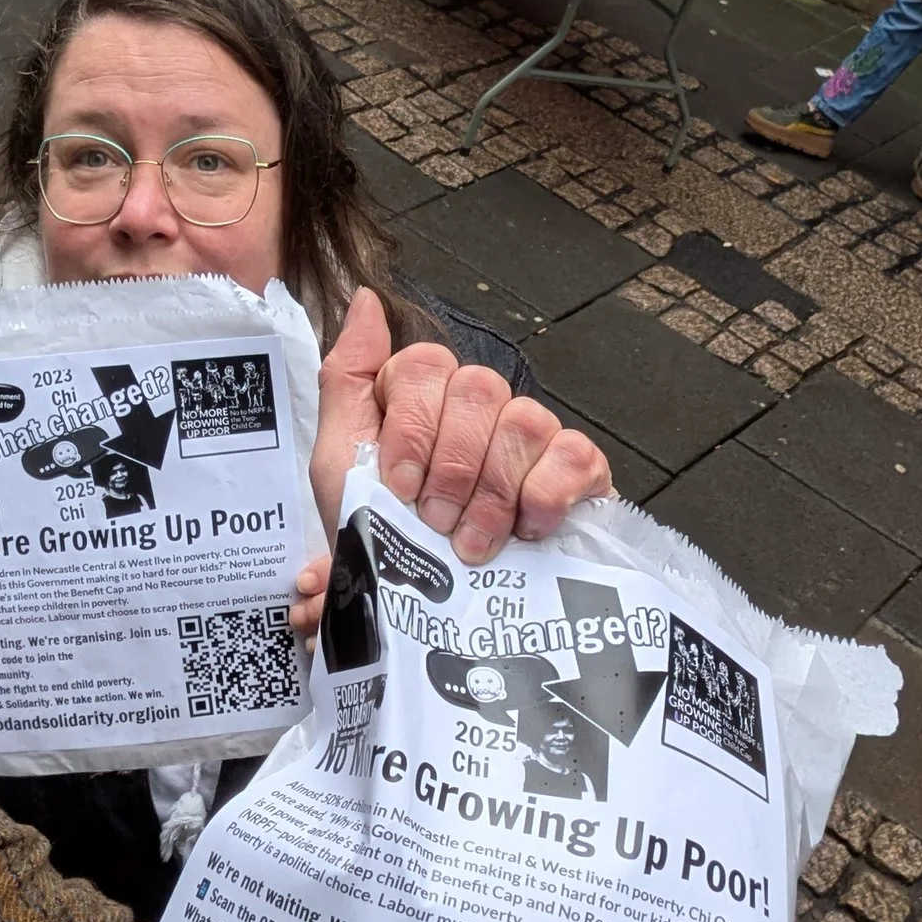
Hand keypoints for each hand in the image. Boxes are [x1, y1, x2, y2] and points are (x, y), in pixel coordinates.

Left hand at [293, 290, 613, 633]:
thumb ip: (347, 381)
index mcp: (423, 396)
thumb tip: (364, 299)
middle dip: (451, 466)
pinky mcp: (578, 472)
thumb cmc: (385, 540)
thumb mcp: (342, 465)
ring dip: (493, 492)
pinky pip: (575, 454)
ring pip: (524, 419)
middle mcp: (480, 406)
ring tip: (474, 545)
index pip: (423, 364)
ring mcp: (532, 436)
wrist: (428, 623)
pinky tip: (529, 530)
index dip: (411, 426)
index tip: (399, 486)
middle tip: (437, 522)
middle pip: (477, 388)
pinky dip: (547, 495)